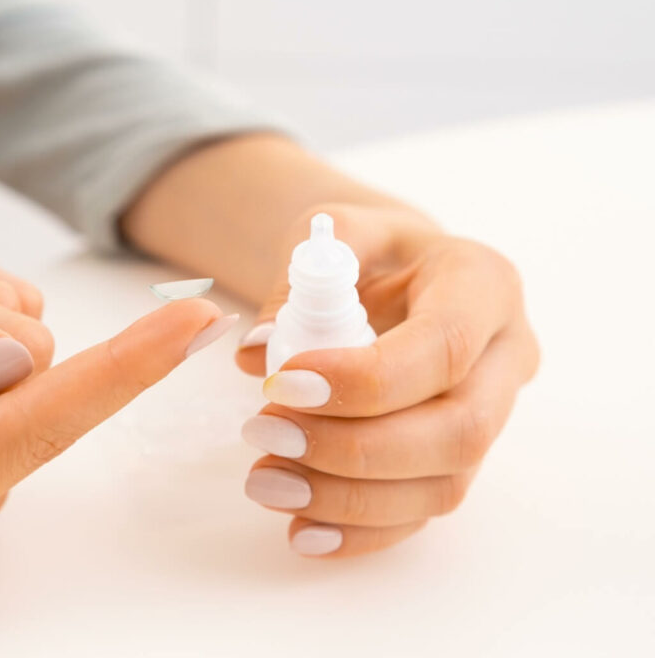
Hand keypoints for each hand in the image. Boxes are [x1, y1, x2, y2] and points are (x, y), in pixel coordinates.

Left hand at [236, 203, 539, 556]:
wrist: (396, 277)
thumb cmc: (366, 251)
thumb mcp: (331, 233)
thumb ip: (298, 283)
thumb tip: (260, 352)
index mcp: (484, 284)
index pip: (444, 346)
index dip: (367, 380)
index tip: (283, 384)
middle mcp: (506, 356)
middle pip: (459, 430)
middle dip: (355, 447)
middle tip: (263, 432)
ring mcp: (492, 416)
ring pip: (444, 484)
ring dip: (347, 498)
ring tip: (264, 479)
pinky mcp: (460, 459)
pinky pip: (423, 512)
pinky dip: (360, 531)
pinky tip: (301, 530)